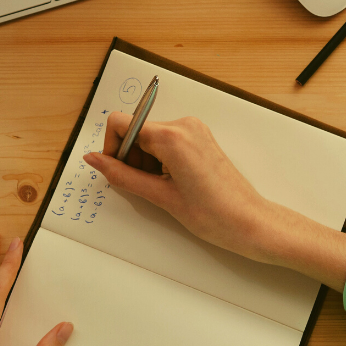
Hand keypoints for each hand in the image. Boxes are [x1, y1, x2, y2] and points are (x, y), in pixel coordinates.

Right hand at [85, 113, 345, 290]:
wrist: (250, 222)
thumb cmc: (213, 214)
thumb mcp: (160, 197)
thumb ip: (122, 176)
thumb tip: (95, 160)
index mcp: (172, 136)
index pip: (121, 123)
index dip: (112, 147)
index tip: (117, 170)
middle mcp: (183, 125)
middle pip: (135, 130)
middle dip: (130, 157)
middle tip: (143, 186)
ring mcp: (194, 129)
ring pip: (150, 136)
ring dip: (145, 160)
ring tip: (162, 188)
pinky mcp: (200, 137)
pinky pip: (167, 140)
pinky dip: (159, 159)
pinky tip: (171, 182)